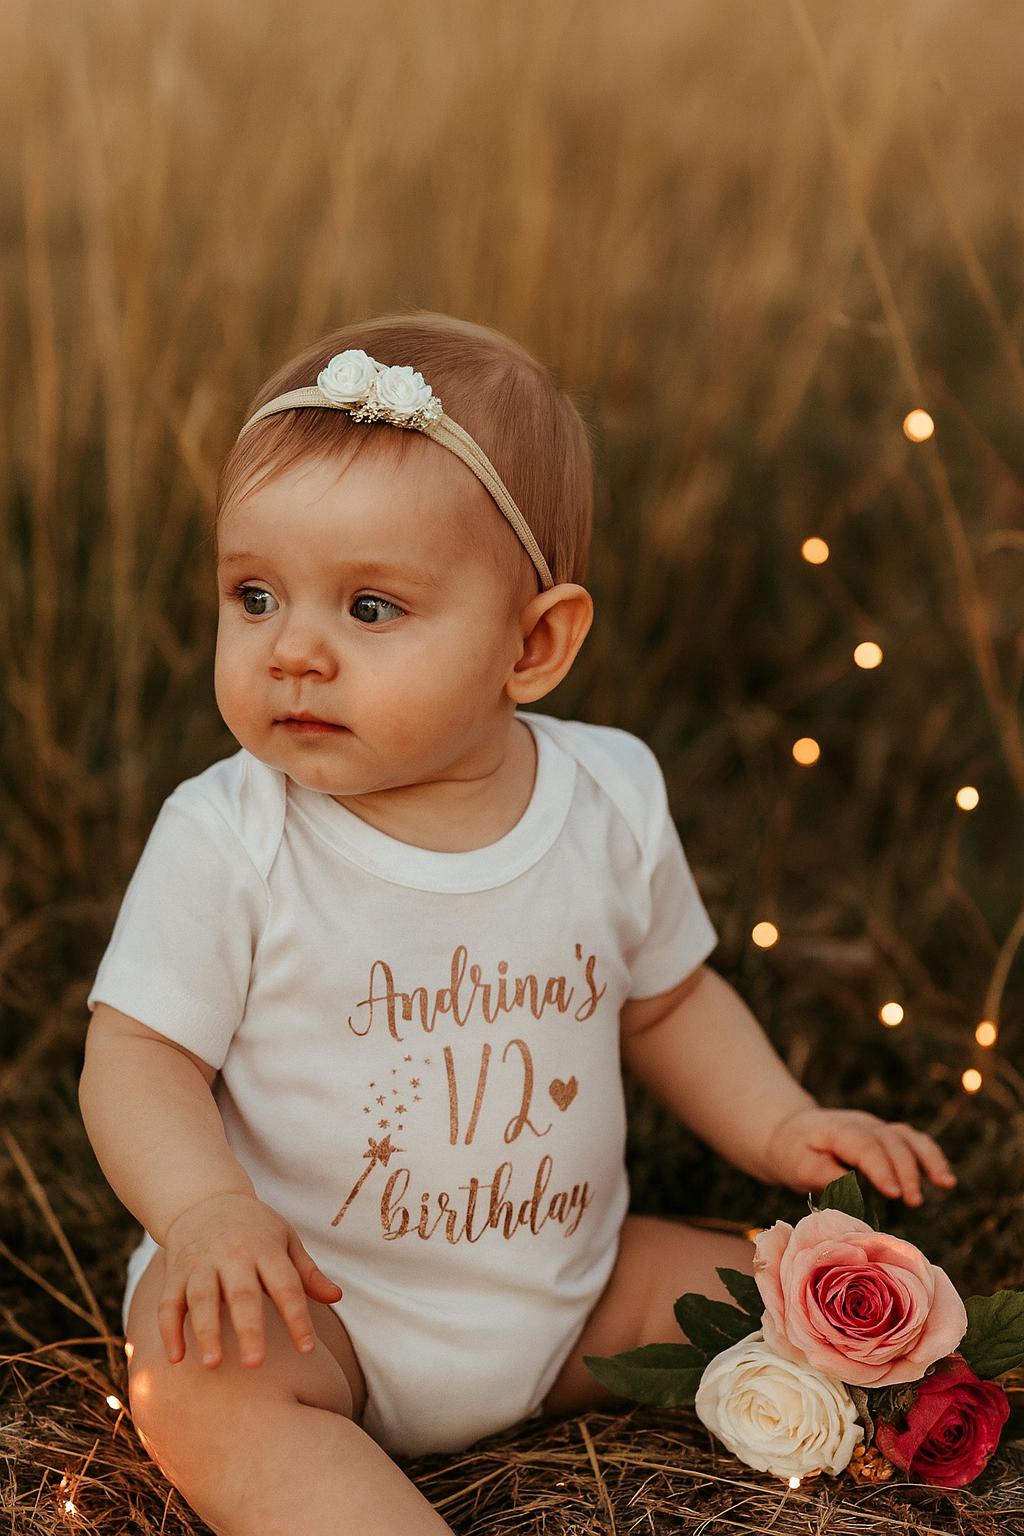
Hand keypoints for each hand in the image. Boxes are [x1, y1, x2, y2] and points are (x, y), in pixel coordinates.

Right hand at [160, 1191, 343, 1369]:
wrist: (204, 1199)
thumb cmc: (254, 1227)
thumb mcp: (285, 1239)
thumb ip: (307, 1273)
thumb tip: (337, 1297)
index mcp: (265, 1248)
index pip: (286, 1285)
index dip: (297, 1317)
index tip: (307, 1349)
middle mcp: (232, 1255)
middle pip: (241, 1293)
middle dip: (248, 1328)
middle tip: (255, 1364)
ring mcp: (201, 1264)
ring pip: (201, 1298)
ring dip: (206, 1331)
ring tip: (212, 1365)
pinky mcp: (175, 1274)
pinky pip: (169, 1302)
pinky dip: (169, 1330)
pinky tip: (175, 1358)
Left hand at [762, 1105, 957, 1205]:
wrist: (792, 1132)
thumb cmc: (795, 1153)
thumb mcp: (797, 1165)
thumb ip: (822, 1174)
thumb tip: (847, 1186)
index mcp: (837, 1129)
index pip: (864, 1144)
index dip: (881, 1167)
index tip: (894, 1193)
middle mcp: (862, 1124)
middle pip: (891, 1140)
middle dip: (906, 1171)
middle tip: (914, 1202)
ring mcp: (877, 1128)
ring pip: (909, 1136)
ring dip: (930, 1159)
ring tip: (946, 1184)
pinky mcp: (887, 1136)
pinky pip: (914, 1142)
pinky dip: (931, 1158)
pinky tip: (946, 1180)